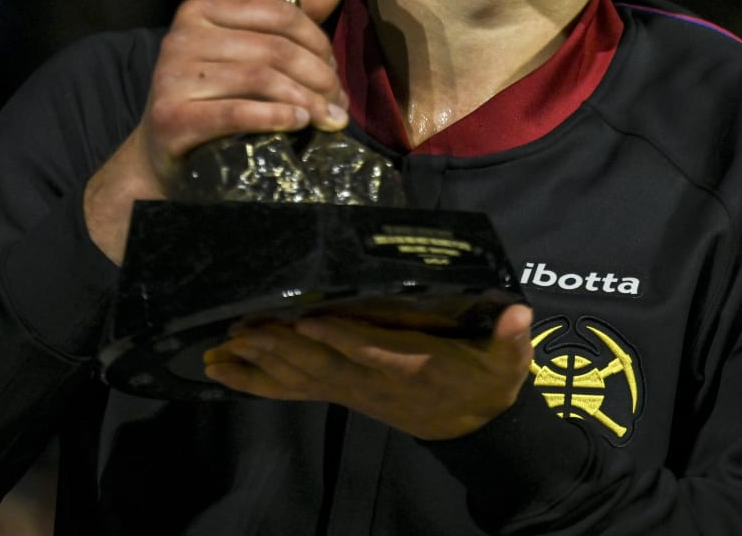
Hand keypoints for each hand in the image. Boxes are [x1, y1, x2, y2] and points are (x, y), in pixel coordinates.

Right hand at [83, 0, 347, 263]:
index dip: (318, 41)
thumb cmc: (213, 98)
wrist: (161, 154)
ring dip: (306, 100)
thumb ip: (287, 23)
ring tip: (329, 118)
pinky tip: (299, 123)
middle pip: (274, 48)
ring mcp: (171, 77)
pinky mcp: (170, 117)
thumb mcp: (248, 54)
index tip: (335, 69)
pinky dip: (276, 117)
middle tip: (339, 102)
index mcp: (201, 11)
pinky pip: (236, 113)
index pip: (278, 13)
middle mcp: (181, 37)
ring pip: (260, 79)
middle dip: (319, 76)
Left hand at [201, 304, 535, 440]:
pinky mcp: (341, 391)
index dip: (341, 339)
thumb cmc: (486, 382)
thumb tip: (520, 314)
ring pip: (302, 378)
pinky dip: (256, 381)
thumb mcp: (509, 363)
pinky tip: (222, 372)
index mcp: (414, 367)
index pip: (372, 352)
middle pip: (323, 365)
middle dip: (281, 349)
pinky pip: (293, 388)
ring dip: (260, 364)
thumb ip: (511, 339)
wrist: (472, 427)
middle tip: (242, 329)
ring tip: (221, 350)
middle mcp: (375, 382)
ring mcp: (353, 390)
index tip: (310, 321)